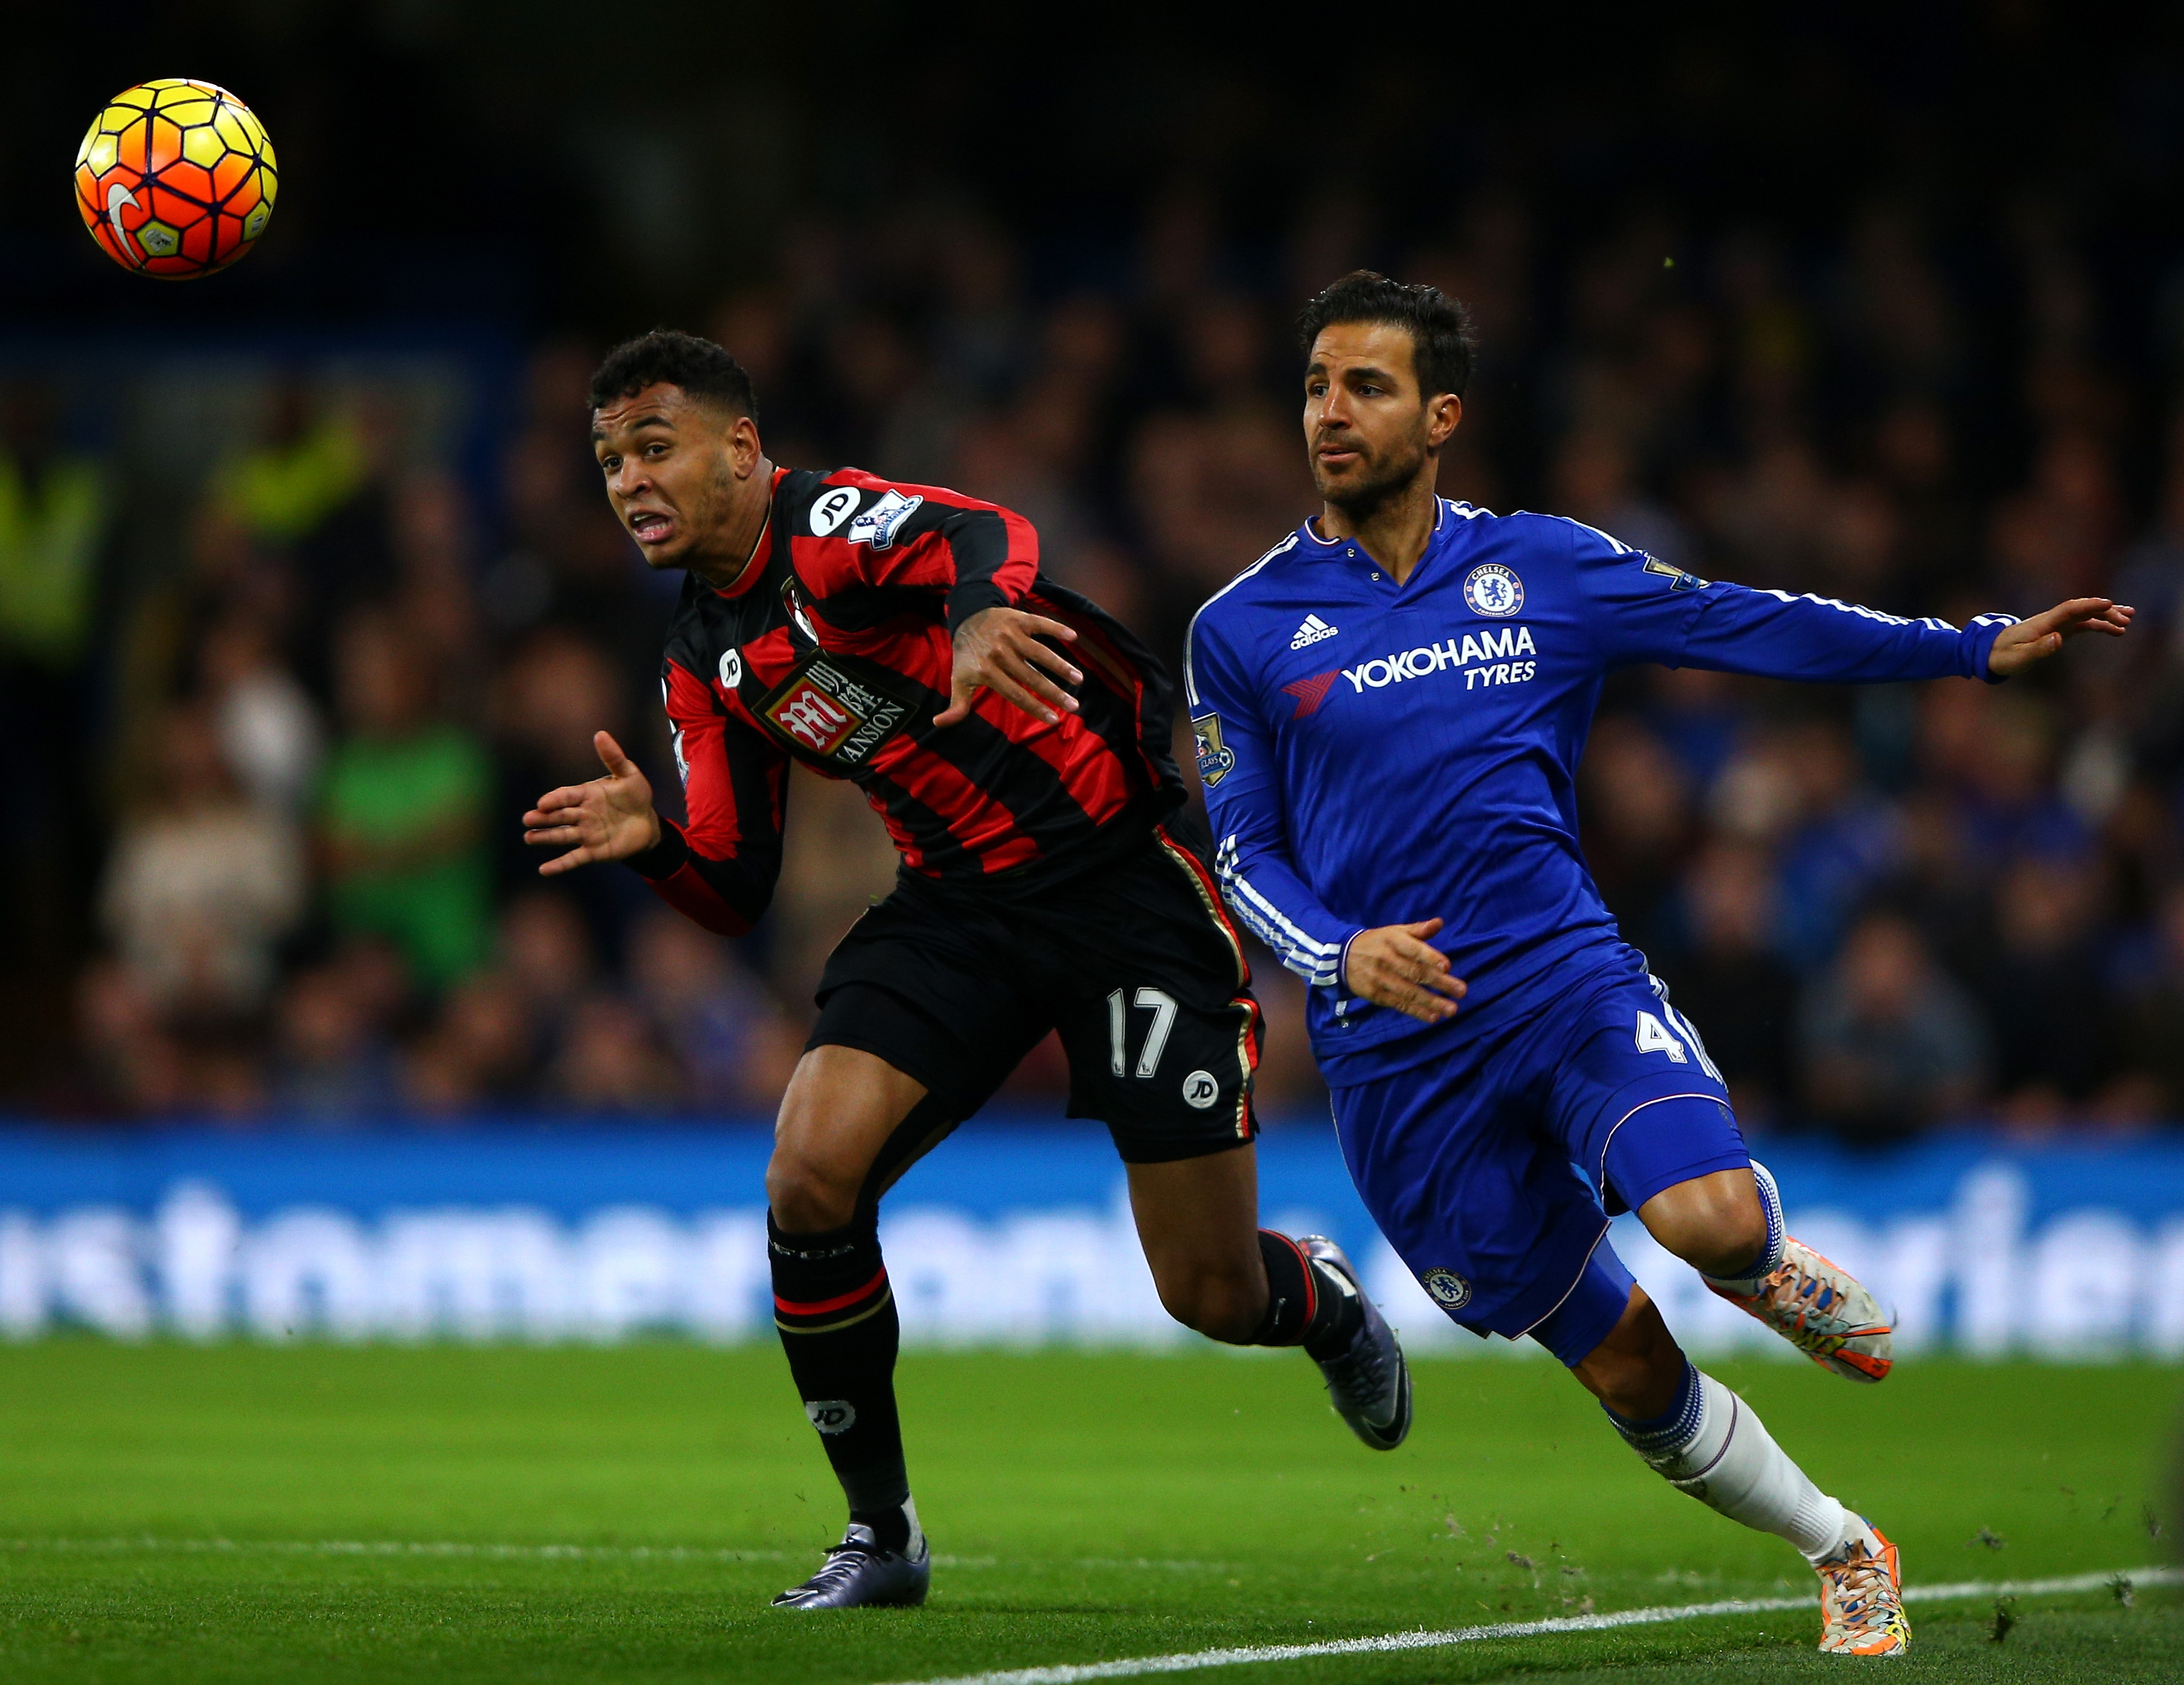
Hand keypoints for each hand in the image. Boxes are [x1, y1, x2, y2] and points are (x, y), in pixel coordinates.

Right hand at [523, 730, 659, 875]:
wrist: (648, 823)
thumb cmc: (636, 796)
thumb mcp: (629, 775)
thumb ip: (614, 758)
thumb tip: (600, 733)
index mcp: (586, 795)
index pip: (566, 796)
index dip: (555, 799)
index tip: (543, 803)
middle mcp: (582, 814)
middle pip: (559, 816)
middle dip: (544, 818)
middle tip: (528, 819)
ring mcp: (586, 834)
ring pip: (562, 836)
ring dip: (545, 838)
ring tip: (528, 838)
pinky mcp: (593, 852)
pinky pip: (573, 859)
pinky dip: (559, 865)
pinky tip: (544, 870)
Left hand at [933, 606, 1082, 726]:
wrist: (967, 616)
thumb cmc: (967, 655)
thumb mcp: (958, 681)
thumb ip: (956, 706)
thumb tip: (937, 724)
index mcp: (987, 671)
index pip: (1015, 693)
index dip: (1035, 707)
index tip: (1054, 719)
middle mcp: (1000, 653)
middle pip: (1031, 676)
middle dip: (1055, 692)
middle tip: (1074, 706)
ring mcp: (1010, 634)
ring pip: (1040, 652)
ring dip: (1061, 665)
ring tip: (1078, 679)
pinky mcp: (1019, 618)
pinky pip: (1040, 624)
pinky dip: (1056, 628)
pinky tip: (1073, 637)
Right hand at [1344, 918, 1467, 1023]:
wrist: (1342, 957)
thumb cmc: (1378, 942)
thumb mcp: (1395, 931)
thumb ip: (1418, 930)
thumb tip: (1439, 923)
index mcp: (1393, 940)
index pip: (1413, 949)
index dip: (1430, 957)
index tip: (1447, 966)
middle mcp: (1386, 959)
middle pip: (1415, 972)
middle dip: (1440, 983)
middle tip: (1461, 991)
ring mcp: (1380, 979)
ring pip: (1409, 992)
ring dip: (1432, 1002)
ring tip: (1451, 1009)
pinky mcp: (1376, 995)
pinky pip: (1399, 1004)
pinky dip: (1416, 1011)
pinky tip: (1433, 1017)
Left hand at [1986, 596, 2131, 676]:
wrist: (1988, 653)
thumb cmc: (2001, 656)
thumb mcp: (2018, 657)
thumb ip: (2038, 649)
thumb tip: (2059, 639)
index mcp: (2042, 624)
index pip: (2069, 609)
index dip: (2089, 605)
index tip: (2109, 603)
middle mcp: (2051, 621)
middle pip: (2081, 610)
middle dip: (2104, 611)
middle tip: (2126, 617)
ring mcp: (2055, 625)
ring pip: (2084, 616)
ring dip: (2105, 617)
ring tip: (2127, 622)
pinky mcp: (2057, 632)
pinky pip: (2081, 625)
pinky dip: (2098, 625)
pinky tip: (2114, 631)